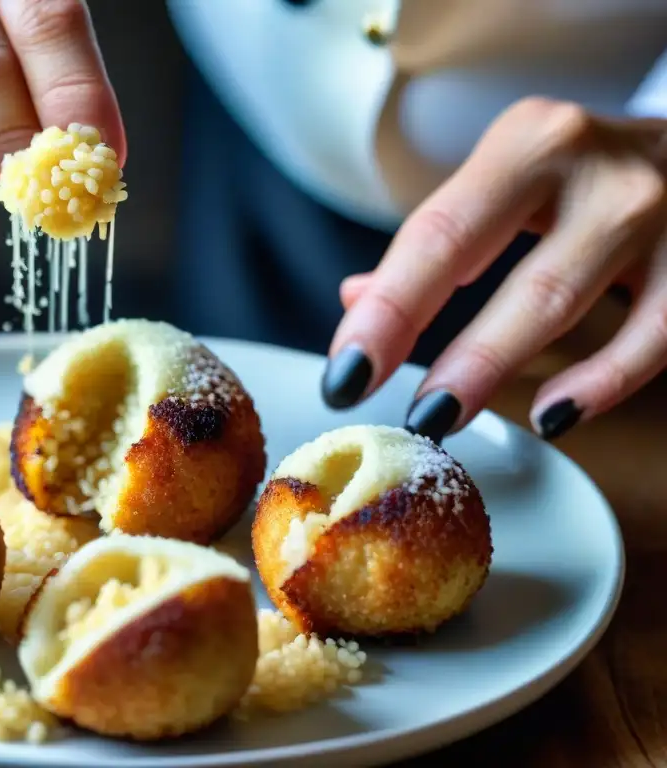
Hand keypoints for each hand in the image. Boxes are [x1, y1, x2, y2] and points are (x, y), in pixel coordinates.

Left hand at [322, 97, 666, 441]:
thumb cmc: (581, 178)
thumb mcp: (509, 184)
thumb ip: (438, 244)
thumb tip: (356, 303)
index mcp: (525, 144)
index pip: (437, 236)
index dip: (388, 312)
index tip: (345, 374)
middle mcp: (590, 167)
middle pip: (506, 275)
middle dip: (450, 354)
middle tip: (404, 413)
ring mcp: (653, 212)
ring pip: (565, 304)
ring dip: (498, 368)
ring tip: (444, 420)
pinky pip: (654, 335)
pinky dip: (601, 381)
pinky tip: (553, 416)